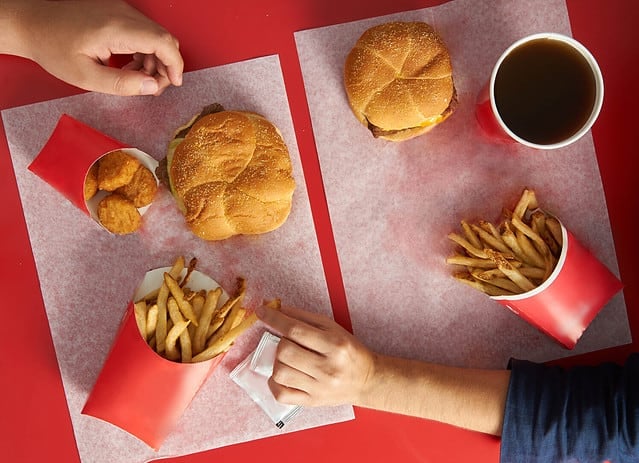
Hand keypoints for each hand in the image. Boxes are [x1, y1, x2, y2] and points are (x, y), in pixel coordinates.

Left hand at [16, 0, 182, 95]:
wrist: (30, 22)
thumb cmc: (52, 47)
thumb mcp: (86, 77)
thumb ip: (122, 85)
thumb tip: (153, 87)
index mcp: (117, 29)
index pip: (164, 43)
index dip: (176, 65)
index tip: (174, 83)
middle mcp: (123, 14)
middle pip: (164, 38)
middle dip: (166, 65)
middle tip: (153, 86)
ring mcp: (120, 9)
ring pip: (155, 34)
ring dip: (155, 59)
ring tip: (137, 78)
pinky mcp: (116, 10)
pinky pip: (142, 30)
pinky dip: (144, 49)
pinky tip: (130, 64)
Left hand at [256, 305, 375, 406]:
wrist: (367, 380)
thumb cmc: (349, 351)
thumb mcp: (334, 328)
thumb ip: (305, 318)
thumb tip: (279, 310)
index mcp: (335, 344)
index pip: (295, 329)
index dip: (274, 318)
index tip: (262, 311)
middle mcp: (327, 368)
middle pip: (285, 351)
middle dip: (280, 342)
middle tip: (289, 341)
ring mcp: (319, 388)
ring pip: (280, 373)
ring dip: (277, 361)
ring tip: (288, 359)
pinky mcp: (312, 402)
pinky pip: (281, 395)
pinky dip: (274, 383)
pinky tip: (283, 375)